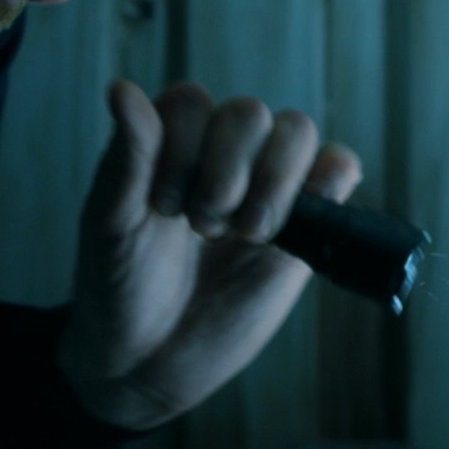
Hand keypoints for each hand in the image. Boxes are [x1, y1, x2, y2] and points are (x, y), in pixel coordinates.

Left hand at [55, 80, 362, 430]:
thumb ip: (127, 158)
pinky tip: (293, 222)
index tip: (162, 207)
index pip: (194, 101)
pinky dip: (330, 180)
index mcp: (168, 141)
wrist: (148, 360)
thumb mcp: (110, 225)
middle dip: (227, 172)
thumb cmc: (117, 287)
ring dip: (274, 180)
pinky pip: (338, 168)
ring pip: (297, 132)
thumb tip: (121, 88)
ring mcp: (265, 184)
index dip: (182, 151)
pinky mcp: (305, 223)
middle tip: (202, 227)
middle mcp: (219, 152)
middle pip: (250, 113)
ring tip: (245, 233)